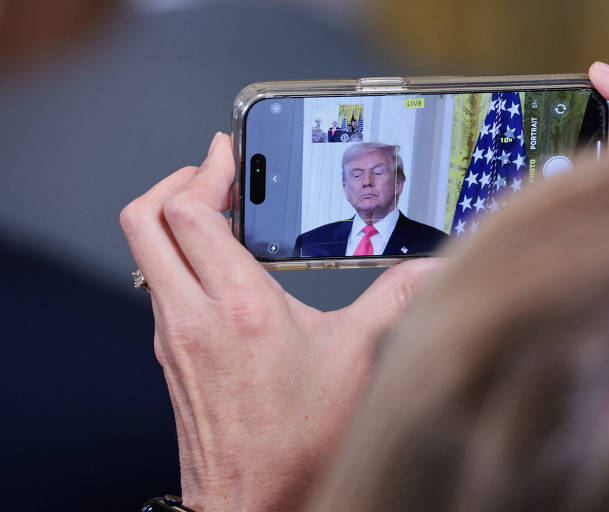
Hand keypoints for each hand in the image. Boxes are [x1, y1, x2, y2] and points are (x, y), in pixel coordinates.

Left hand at [120, 132, 440, 510]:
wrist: (250, 503)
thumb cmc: (296, 444)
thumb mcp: (358, 360)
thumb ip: (397, 300)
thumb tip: (435, 269)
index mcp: (236, 306)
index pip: (188, 212)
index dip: (204, 169)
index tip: (225, 150)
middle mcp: (190, 316)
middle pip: (145, 219)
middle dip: (175, 181)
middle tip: (212, 173)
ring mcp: (172, 337)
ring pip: (148, 252)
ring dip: (176, 220)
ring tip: (220, 212)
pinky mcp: (171, 355)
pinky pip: (162, 285)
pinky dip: (182, 257)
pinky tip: (221, 268)